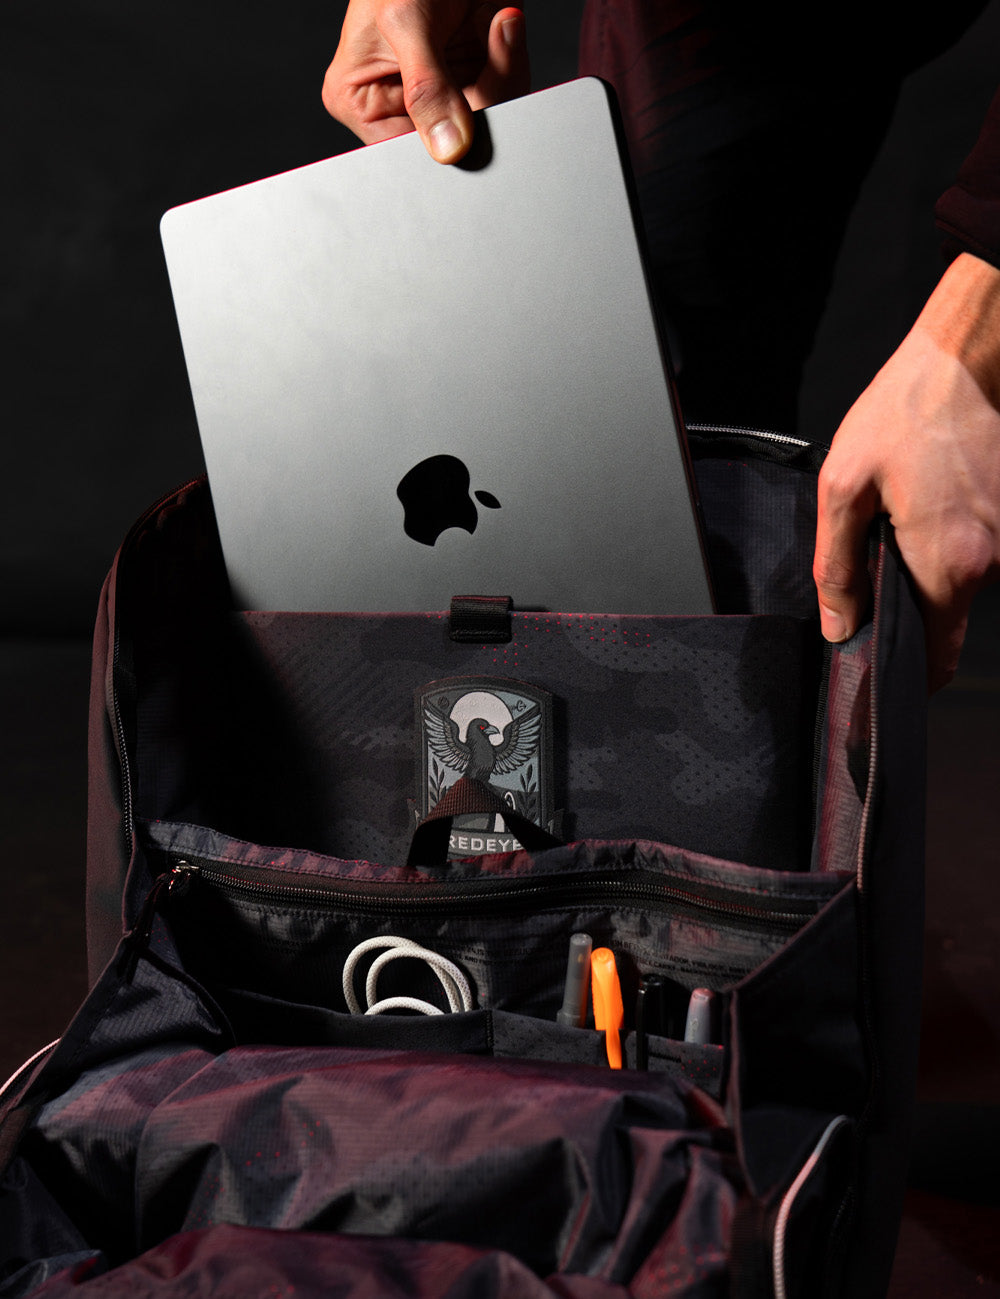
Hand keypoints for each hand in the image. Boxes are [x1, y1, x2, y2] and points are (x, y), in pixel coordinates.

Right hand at [322, 0, 529, 161]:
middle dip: (479, 104)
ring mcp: (444, 93)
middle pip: (451, 141)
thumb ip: (425, 89)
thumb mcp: (404, 23)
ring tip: (498, 28)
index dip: (435, 147)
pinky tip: (503, 26)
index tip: (462, 127)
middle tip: (489, 64)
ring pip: (487, 120)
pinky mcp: (478, 77)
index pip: (401, 152)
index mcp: (362, 101)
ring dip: (504, 74)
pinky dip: (513, 59)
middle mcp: (403, 105)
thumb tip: (447, 150)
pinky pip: (507, 92)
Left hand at [814, 253, 999, 690]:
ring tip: (905, 510)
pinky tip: (931, 495)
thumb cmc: (902, 413)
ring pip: (962, 576)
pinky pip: (981, 545)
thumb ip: (837, 567)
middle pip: (945, 613)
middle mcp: (992, 560)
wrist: (965, 358)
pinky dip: (953, 533)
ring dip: (930, 558)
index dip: (906, 671)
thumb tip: (838, 627)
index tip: (881, 668)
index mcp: (948, 564)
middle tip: (877, 556)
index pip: (937, 656)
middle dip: (908, 599)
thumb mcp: (844, 487)